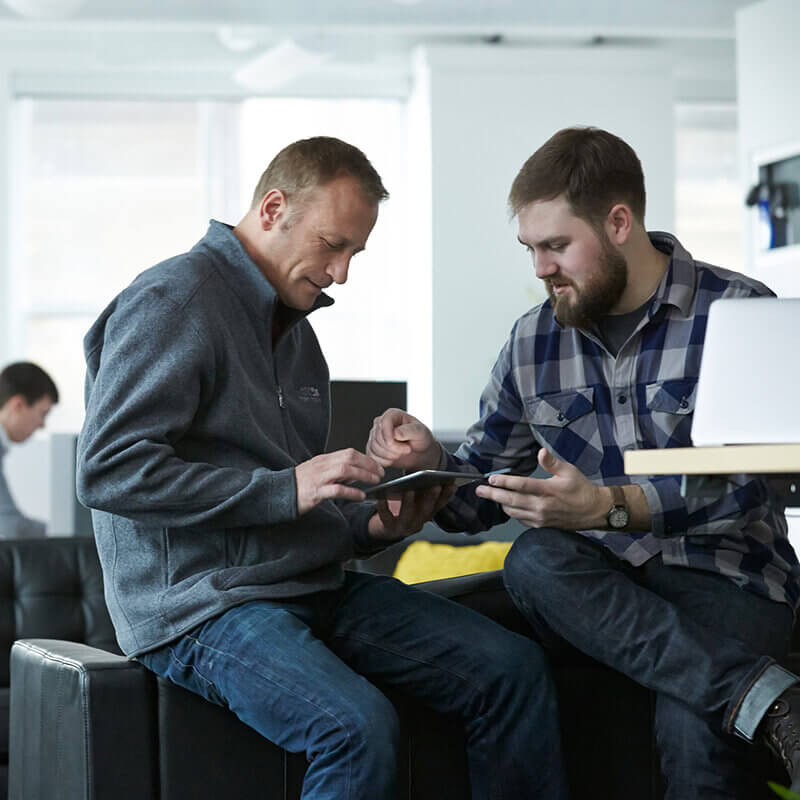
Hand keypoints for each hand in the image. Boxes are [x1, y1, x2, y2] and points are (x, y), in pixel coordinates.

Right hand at [295, 449, 383, 515]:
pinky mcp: (315, 492)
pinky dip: (351, 492)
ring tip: (375, 481)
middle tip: (380, 472)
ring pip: (345, 470)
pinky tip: (360, 496)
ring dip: (363, 475)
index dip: (366, 458)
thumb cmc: (299, 485)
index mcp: (323, 460)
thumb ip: (336, 472)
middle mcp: (322, 466)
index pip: (349, 453)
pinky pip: (337, 489)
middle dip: (368, 464)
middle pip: (349, 458)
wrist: (278, 494)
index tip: (377, 465)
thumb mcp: (318, 473)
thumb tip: (356, 474)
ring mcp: (318, 478)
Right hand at [366, 408, 440, 470]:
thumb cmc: (421, 439)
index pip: (383, 422)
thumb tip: (396, 433)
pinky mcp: (374, 448)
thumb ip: (409, 431)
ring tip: (401, 453)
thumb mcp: (420, 432)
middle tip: (407, 449)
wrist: (420, 453)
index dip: (386, 434)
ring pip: (374, 447)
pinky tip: (393, 459)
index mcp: (393, 415)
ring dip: (389, 455)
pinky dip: (383, 461)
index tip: (392, 443)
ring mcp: (376, 436)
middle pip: (378, 436)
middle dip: (393, 448)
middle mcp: (382, 424)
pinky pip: (372, 456)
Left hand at [367, 484, 455, 540]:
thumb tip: (428, 473)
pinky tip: (382, 498)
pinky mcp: (389, 528)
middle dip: (432, 498)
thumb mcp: (415, 502)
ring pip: (408, 515)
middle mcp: (417, 522)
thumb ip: (422, 491)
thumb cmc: (402, 511)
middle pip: (426, 511)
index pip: (439, 505)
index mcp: (425, 514)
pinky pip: (386, 518)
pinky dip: (384, 508)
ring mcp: (404, 527)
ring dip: (409, 503)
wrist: (385, 530)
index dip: (447, 496)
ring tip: (409, 490)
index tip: (452, 484)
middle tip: (435, 485)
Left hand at [474, 448, 609, 529]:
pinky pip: (520, 519)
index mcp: (548, 491)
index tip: (491, 478)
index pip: (520, 485)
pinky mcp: (541, 525)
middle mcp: (542, 506)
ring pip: (513, 511)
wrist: (594, 512)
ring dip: (500, 503)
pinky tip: (508, 505)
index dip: (504, 481)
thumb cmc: (582, 489)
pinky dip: (512, 511)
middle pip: (511, 500)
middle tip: (479, 490)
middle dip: (492, 494)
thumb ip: (552, 462)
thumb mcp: (569, 471)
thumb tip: (541, 451)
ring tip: (491, 495)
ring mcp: (541, 518)